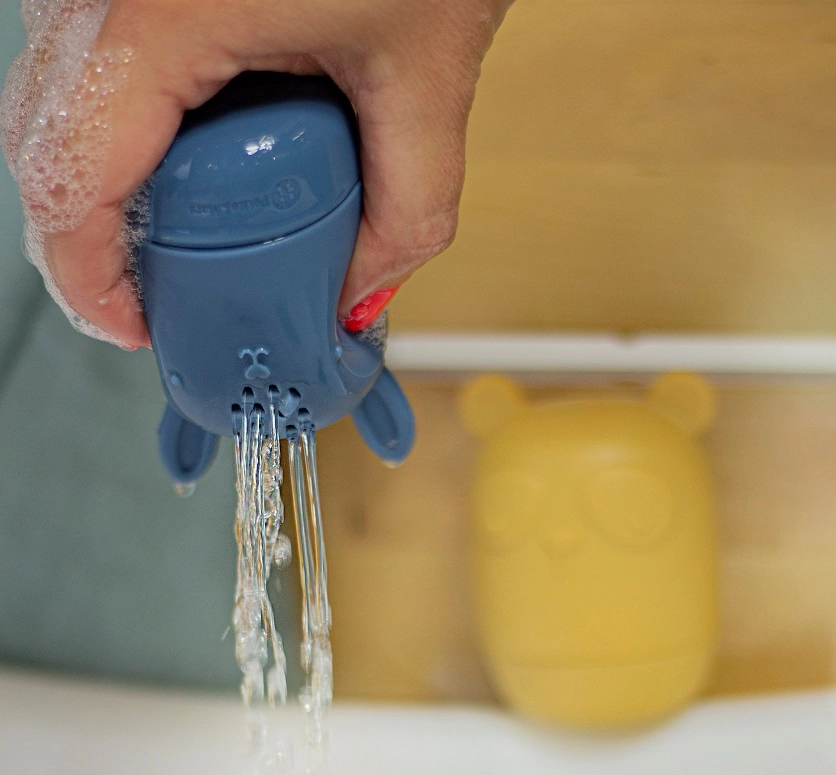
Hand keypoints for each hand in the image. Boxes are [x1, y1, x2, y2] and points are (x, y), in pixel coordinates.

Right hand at [1, 0, 510, 347]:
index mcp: (164, 8)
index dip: (92, 277)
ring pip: (57, 111)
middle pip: (48, 152)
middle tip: (174, 295)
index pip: (73, 179)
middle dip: (103, 243)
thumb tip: (363, 293)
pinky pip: (88, 73)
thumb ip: (408, 208)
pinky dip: (125, 135)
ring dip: (113, 189)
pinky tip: (192, 158)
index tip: (138, 325)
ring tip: (193, 232)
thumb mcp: (430, 75)